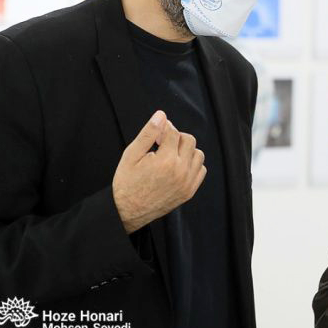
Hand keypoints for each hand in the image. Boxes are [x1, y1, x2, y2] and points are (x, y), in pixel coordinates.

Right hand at [112, 110, 205, 233]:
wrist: (127, 211)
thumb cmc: (127, 182)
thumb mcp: (132, 154)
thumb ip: (148, 133)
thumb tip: (162, 115)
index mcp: (165, 160)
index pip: (174, 132)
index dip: (164, 129)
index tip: (156, 135)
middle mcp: (180, 171)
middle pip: (189, 140)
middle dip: (176, 138)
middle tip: (162, 144)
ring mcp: (187, 183)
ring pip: (198, 154)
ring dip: (186, 150)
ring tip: (170, 155)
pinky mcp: (190, 191)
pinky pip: (201, 170)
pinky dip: (192, 165)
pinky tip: (177, 166)